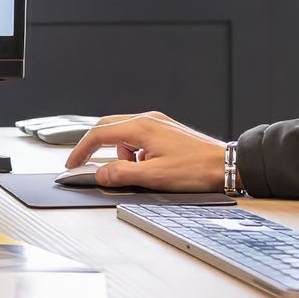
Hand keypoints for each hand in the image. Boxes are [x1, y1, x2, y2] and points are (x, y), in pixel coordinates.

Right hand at [64, 111, 226, 192]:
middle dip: (95, 147)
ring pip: (124, 133)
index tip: (72, 163)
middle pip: (108, 127)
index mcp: (142, 127)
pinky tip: (148, 167)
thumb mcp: (154, 177)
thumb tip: (99, 173)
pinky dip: (134, 152)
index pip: (100, 134)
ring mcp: (158, 124)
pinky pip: (139, 137)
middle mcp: (148, 120)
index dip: (81, 149)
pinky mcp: (166, 131)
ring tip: (135, 172)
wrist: (226, 165)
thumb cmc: (196, 169)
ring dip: (120, 153)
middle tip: (85, 163)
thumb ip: (122, 174)